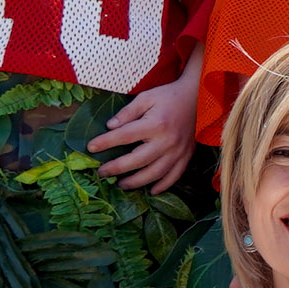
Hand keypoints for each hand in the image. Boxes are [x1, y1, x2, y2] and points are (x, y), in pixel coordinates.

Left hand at [93, 55, 200, 191]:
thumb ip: (128, 112)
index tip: (91, 147)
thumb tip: (110, 126)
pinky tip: (152, 191)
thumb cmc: (168, 96)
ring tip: (121, 185)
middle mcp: (167, 141)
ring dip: (137, 182)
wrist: (197, 97)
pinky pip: (175, 176)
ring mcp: (178, 151)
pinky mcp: (186, 156)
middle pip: (138, 160)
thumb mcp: (146, 97)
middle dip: (117, 168)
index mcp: (155, 124)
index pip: (125, 136)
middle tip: (102, 173)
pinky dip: (163, 186)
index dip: (106, 142)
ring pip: (155, 173)